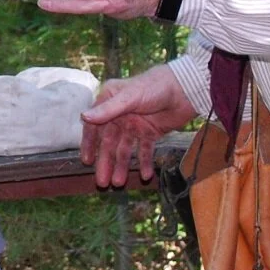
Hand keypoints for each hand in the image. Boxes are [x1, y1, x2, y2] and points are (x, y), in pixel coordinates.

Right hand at [80, 64, 196, 186]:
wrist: (185, 89)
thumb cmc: (154, 86)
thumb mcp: (129, 97)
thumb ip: (108, 110)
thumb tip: (83, 117)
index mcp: (109, 102)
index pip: (95, 126)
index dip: (90, 144)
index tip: (86, 161)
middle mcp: (119, 115)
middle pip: (109, 142)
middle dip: (106, 162)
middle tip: (102, 182)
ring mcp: (135, 125)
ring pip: (125, 149)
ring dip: (121, 166)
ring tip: (118, 183)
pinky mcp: (151, 132)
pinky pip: (145, 150)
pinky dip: (144, 163)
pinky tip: (146, 175)